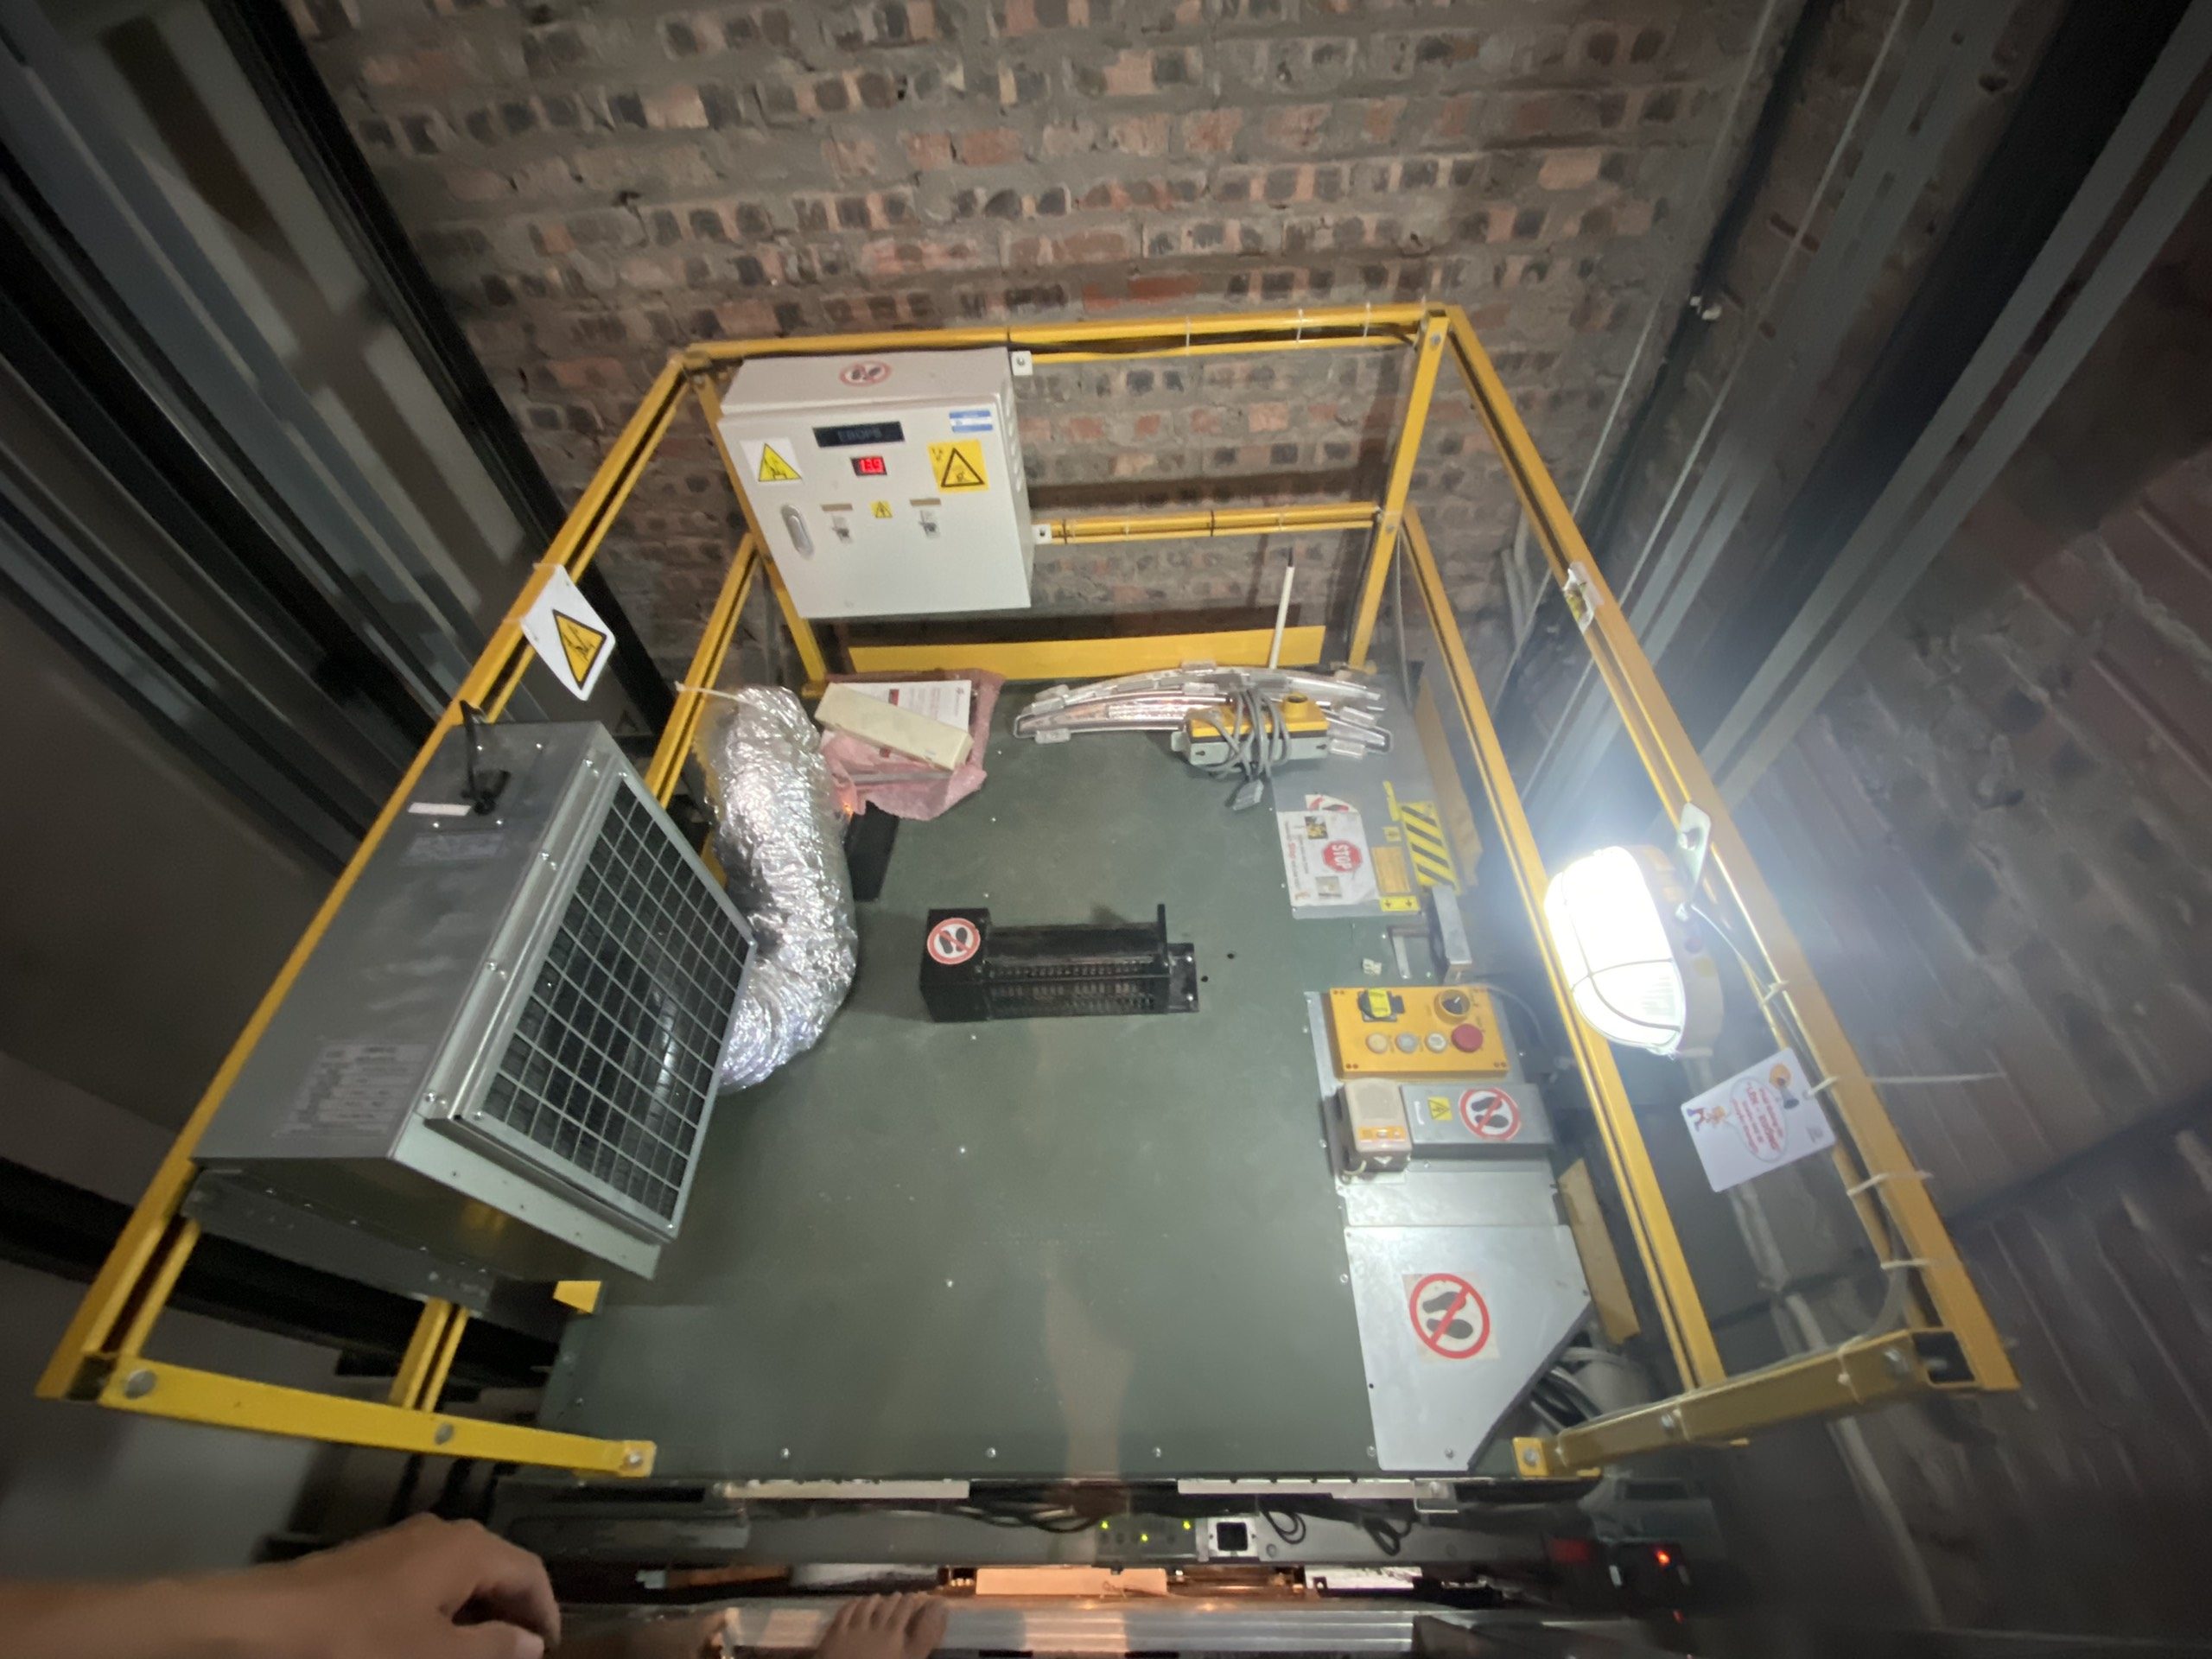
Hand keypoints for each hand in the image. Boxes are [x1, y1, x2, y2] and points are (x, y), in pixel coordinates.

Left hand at [211, 1515, 561, 1658]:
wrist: (267, 1625)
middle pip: (496, 1572)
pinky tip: (427, 1645)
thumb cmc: (359, 1641)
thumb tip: (529, 1643)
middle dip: (510, 1616)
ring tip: (473, 1656)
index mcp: (469, 1549)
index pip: (530, 1574)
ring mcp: (403, 1545)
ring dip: (474, 1618)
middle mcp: (442, 1535)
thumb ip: (493, 1649)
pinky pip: (426, 1585)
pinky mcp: (372, 1565)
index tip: (548, 1653)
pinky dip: (440, 1614)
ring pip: (459, 1580)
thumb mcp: (436, 1656)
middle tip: (514, 1658)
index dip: (546, 1616)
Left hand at [813, 1593, 945, 1658]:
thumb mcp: (912, 1657)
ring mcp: (852, 1630)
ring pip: (865, 1607)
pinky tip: (854, 1604)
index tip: (916, 1596)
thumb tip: (940, 1606)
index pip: (906, 1609)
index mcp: (894, 1634)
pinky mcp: (834, 1636)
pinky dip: (852, 1605)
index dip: (911, 1601)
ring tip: (878, 1597)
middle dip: (894, 1600)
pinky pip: (844, 1614)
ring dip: (873, 1600)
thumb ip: (926, 1635)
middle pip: (886, 1607)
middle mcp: (875, 1626)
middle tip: (899, 1595)